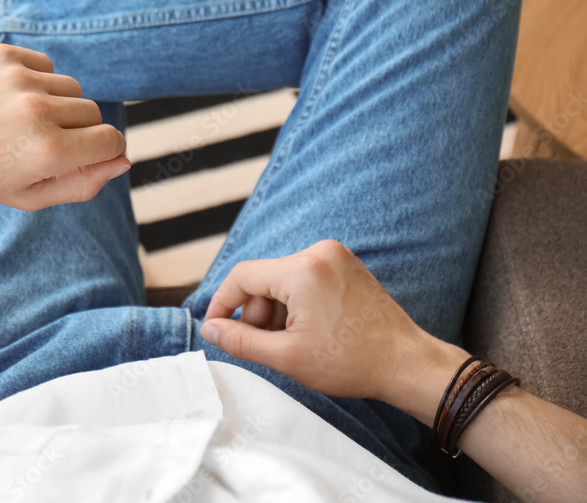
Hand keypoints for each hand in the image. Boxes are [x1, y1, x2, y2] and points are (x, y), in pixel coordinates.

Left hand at [0, 44, 129, 210]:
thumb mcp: (29, 196)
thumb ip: (83, 184)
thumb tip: (123, 161)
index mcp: (48, 153)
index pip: (112, 141)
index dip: (104, 150)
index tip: (85, 154)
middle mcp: (38, 112)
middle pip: (94, 113)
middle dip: (77, 130)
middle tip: (41, 142)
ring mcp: (20, 79)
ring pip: (72, 88)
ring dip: (56, 104)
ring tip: (21, 121)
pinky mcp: (4, 55)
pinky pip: (47, 65)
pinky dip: (36, 81)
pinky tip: (8, 99)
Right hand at [200, 240, 466, 409]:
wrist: (406, 364)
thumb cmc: (353, 362)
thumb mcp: (287, 357)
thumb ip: (240, 341)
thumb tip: (210, 329)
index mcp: (302, 270)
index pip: (242, 276)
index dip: (222, 304)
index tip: (214, 328)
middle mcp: (318, 253)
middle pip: (262, 278)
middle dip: (255, 313)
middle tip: (266, 346)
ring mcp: (334, 255)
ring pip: (282, 280)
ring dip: (276, 311)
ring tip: (292, 343)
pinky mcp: (345, 264)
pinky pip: (303, 278)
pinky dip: (296, 303)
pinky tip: (308, 331)